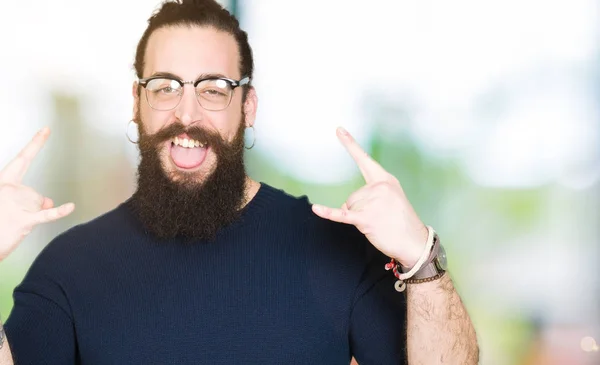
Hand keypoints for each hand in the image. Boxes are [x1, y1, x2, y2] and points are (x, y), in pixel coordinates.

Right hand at [0, 128, 74, 261]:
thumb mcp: (8, 204)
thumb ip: (29, 198)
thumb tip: (49, 201)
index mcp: (3, 182)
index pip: (23, 159)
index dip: (35, 144)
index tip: (46, 130)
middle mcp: (9, 189)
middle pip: (35, 195)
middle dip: (29, 207)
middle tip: (10, 217)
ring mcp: (16, 204)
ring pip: (39, 206)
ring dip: (30, 217)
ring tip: (10, 224)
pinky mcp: (24, 220)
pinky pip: (47, 214)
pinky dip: (59, 212)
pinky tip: (70, 207)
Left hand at [312, 127, 427, 267]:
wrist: (414, 243)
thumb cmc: (401, 222)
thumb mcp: (391, 199)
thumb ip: (370, 195)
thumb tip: (346, 207)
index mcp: (385, 180)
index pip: (364, 160)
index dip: (350, 144)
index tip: (338, 129)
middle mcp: (379, 188)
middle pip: (351, 197)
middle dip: (359, 210)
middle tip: (380, 218)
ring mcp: (373, 202)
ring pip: (348, 208)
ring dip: (358, 219)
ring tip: (378, 224)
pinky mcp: (366, 218)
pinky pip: (342, 215)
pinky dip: (328, 213)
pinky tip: (316, 208)